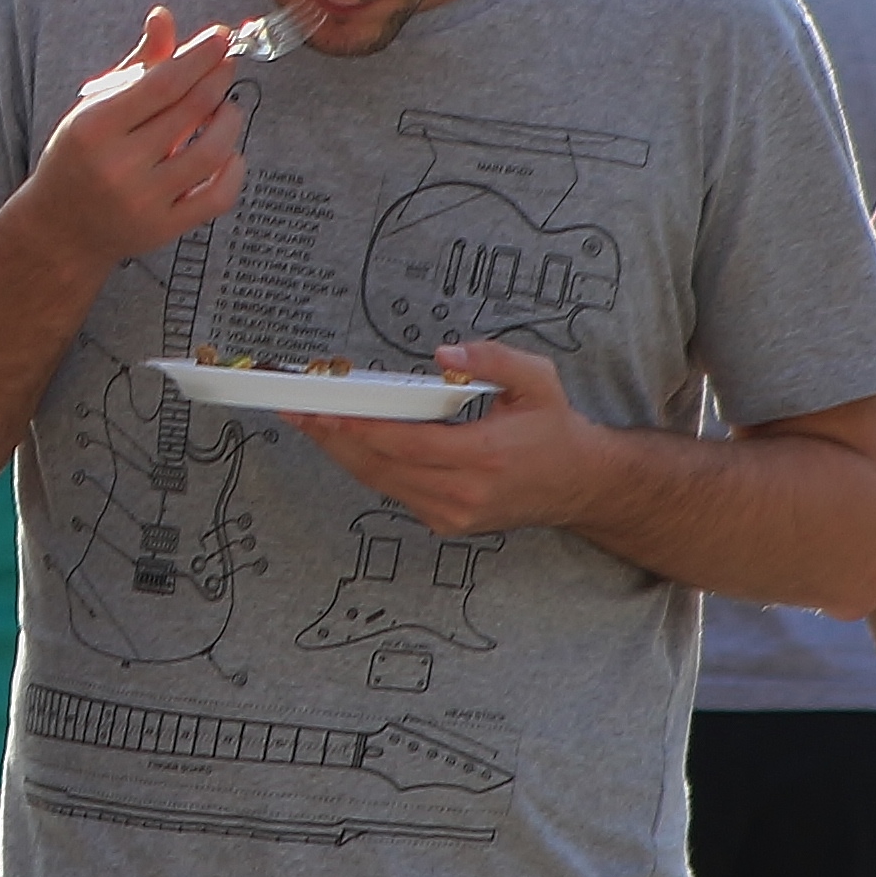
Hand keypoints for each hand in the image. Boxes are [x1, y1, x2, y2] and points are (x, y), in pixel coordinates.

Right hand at [28, 9, 254, 275]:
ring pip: (211, 152)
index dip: (198, 56)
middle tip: (226, 63)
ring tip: (226, 108)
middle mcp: (118, 165)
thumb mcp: (94, 106)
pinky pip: (217, 197)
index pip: (161, 82)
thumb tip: (164, 16)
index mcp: (94, 126)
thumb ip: (136, 64)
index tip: (220, 37)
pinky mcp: (164, 228)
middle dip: (217, 78)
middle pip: (189, 110)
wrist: (59, 229)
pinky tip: (230, 152)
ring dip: (229, 120)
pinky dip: (234, 170)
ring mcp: (143, 201)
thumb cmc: (79, 157)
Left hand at [275, 340, 604, 535]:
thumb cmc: (554, 429)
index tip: (325, 408)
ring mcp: (453, 514)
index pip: (406, 444)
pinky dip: (368, 467)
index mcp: (485, 456)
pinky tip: (346, 442)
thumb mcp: (538, 380)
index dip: (359, 426)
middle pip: (381, 467)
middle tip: (297, 412)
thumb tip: (445, 353)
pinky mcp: (446, 523)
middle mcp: (465, 493)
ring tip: (310, 424)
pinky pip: (395, 492)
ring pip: (381, 483)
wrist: (578, 484)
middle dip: (334, 438)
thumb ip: (493, 358)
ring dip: (342, 453)